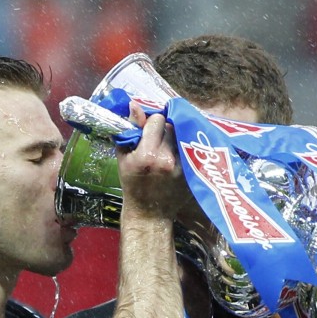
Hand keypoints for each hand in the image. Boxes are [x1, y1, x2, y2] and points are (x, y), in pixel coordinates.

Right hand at [116, 102, 193, 220]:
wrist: (150, 212)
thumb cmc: (132, 184)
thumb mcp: (124, 157)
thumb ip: (130, 129)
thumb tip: (135, 105)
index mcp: (147, 155)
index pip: (158, 120)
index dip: (152, 123)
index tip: (148, 131)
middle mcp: (167, 159)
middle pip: (171, 126)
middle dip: (164, 130)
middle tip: (158, 141)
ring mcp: (182, 167)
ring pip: (182, 136)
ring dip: (175, 138)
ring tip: (167, 149)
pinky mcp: (192, 172)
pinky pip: (190, 149)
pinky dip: (183, 149)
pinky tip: (176, 157)